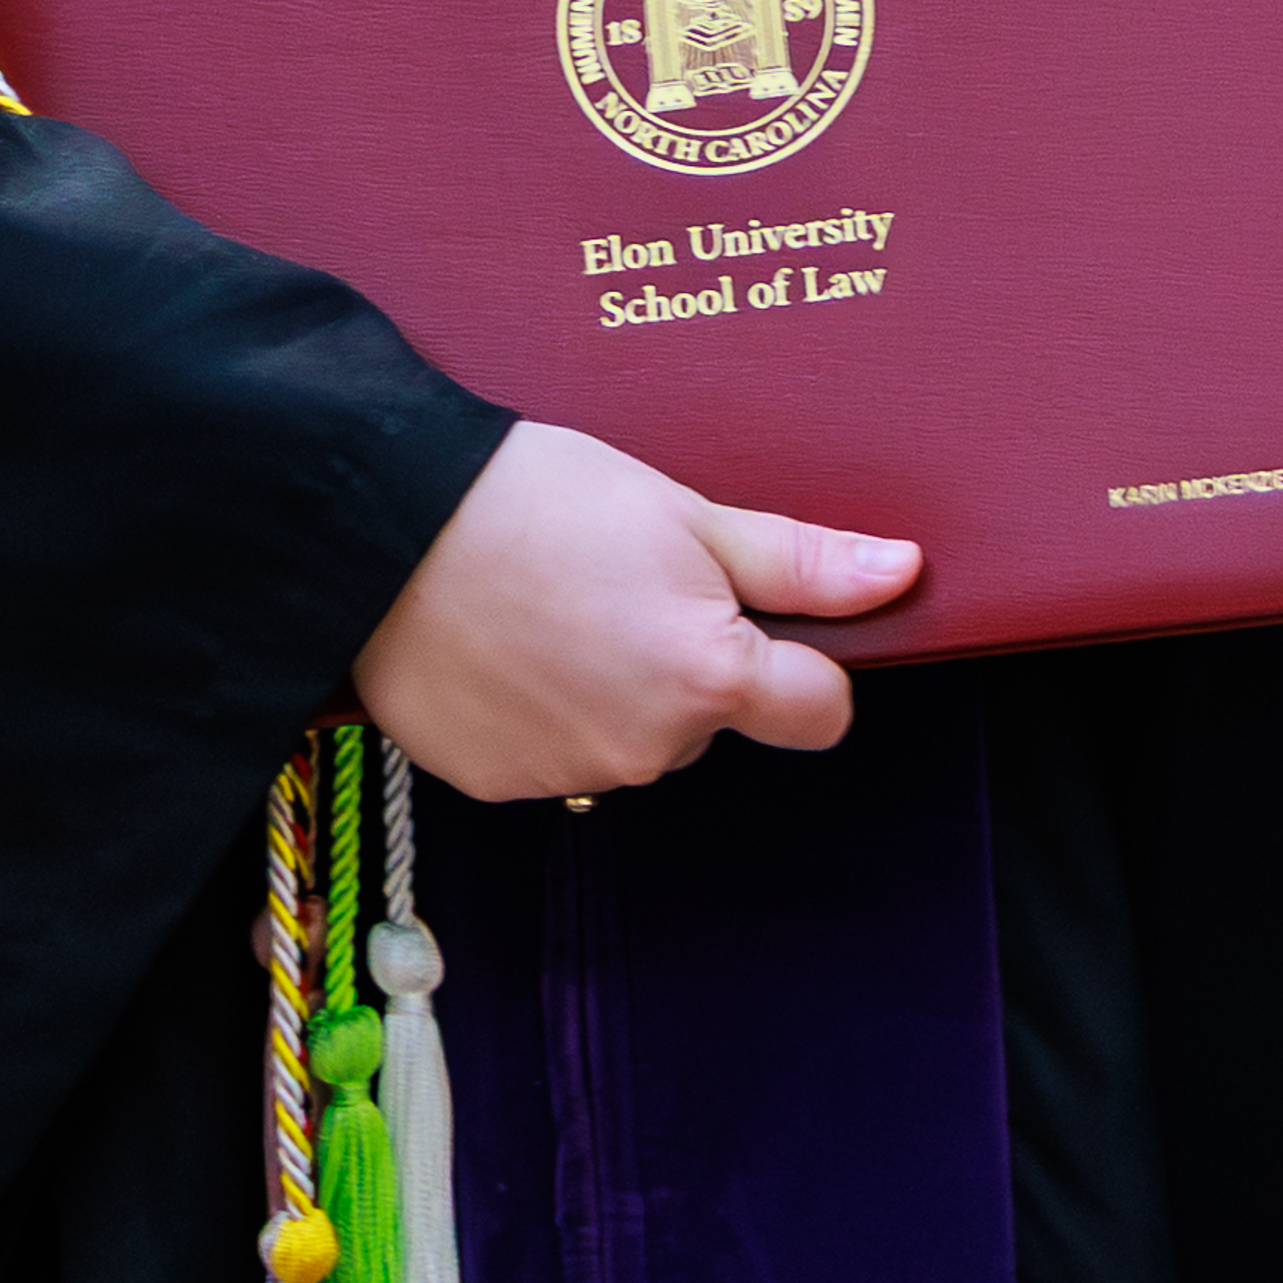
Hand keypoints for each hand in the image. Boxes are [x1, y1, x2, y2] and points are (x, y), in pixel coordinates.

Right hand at [355, 420, 913, 801]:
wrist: (380, 522)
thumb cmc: (538, 500)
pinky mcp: (494, 782)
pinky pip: (555, 755)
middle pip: (713, 722)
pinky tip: (508, 649)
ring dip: (616, 691)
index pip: (818, 713)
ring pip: (634, 739)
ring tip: (556, 609)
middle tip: (627, 586)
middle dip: (691, 667)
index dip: (806, 668)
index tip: (764, 622)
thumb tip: (901, 575)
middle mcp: (647, 746)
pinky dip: (544, 713)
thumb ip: (799, 564)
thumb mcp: (686, 513)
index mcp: (708, 678)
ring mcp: (566, 772)